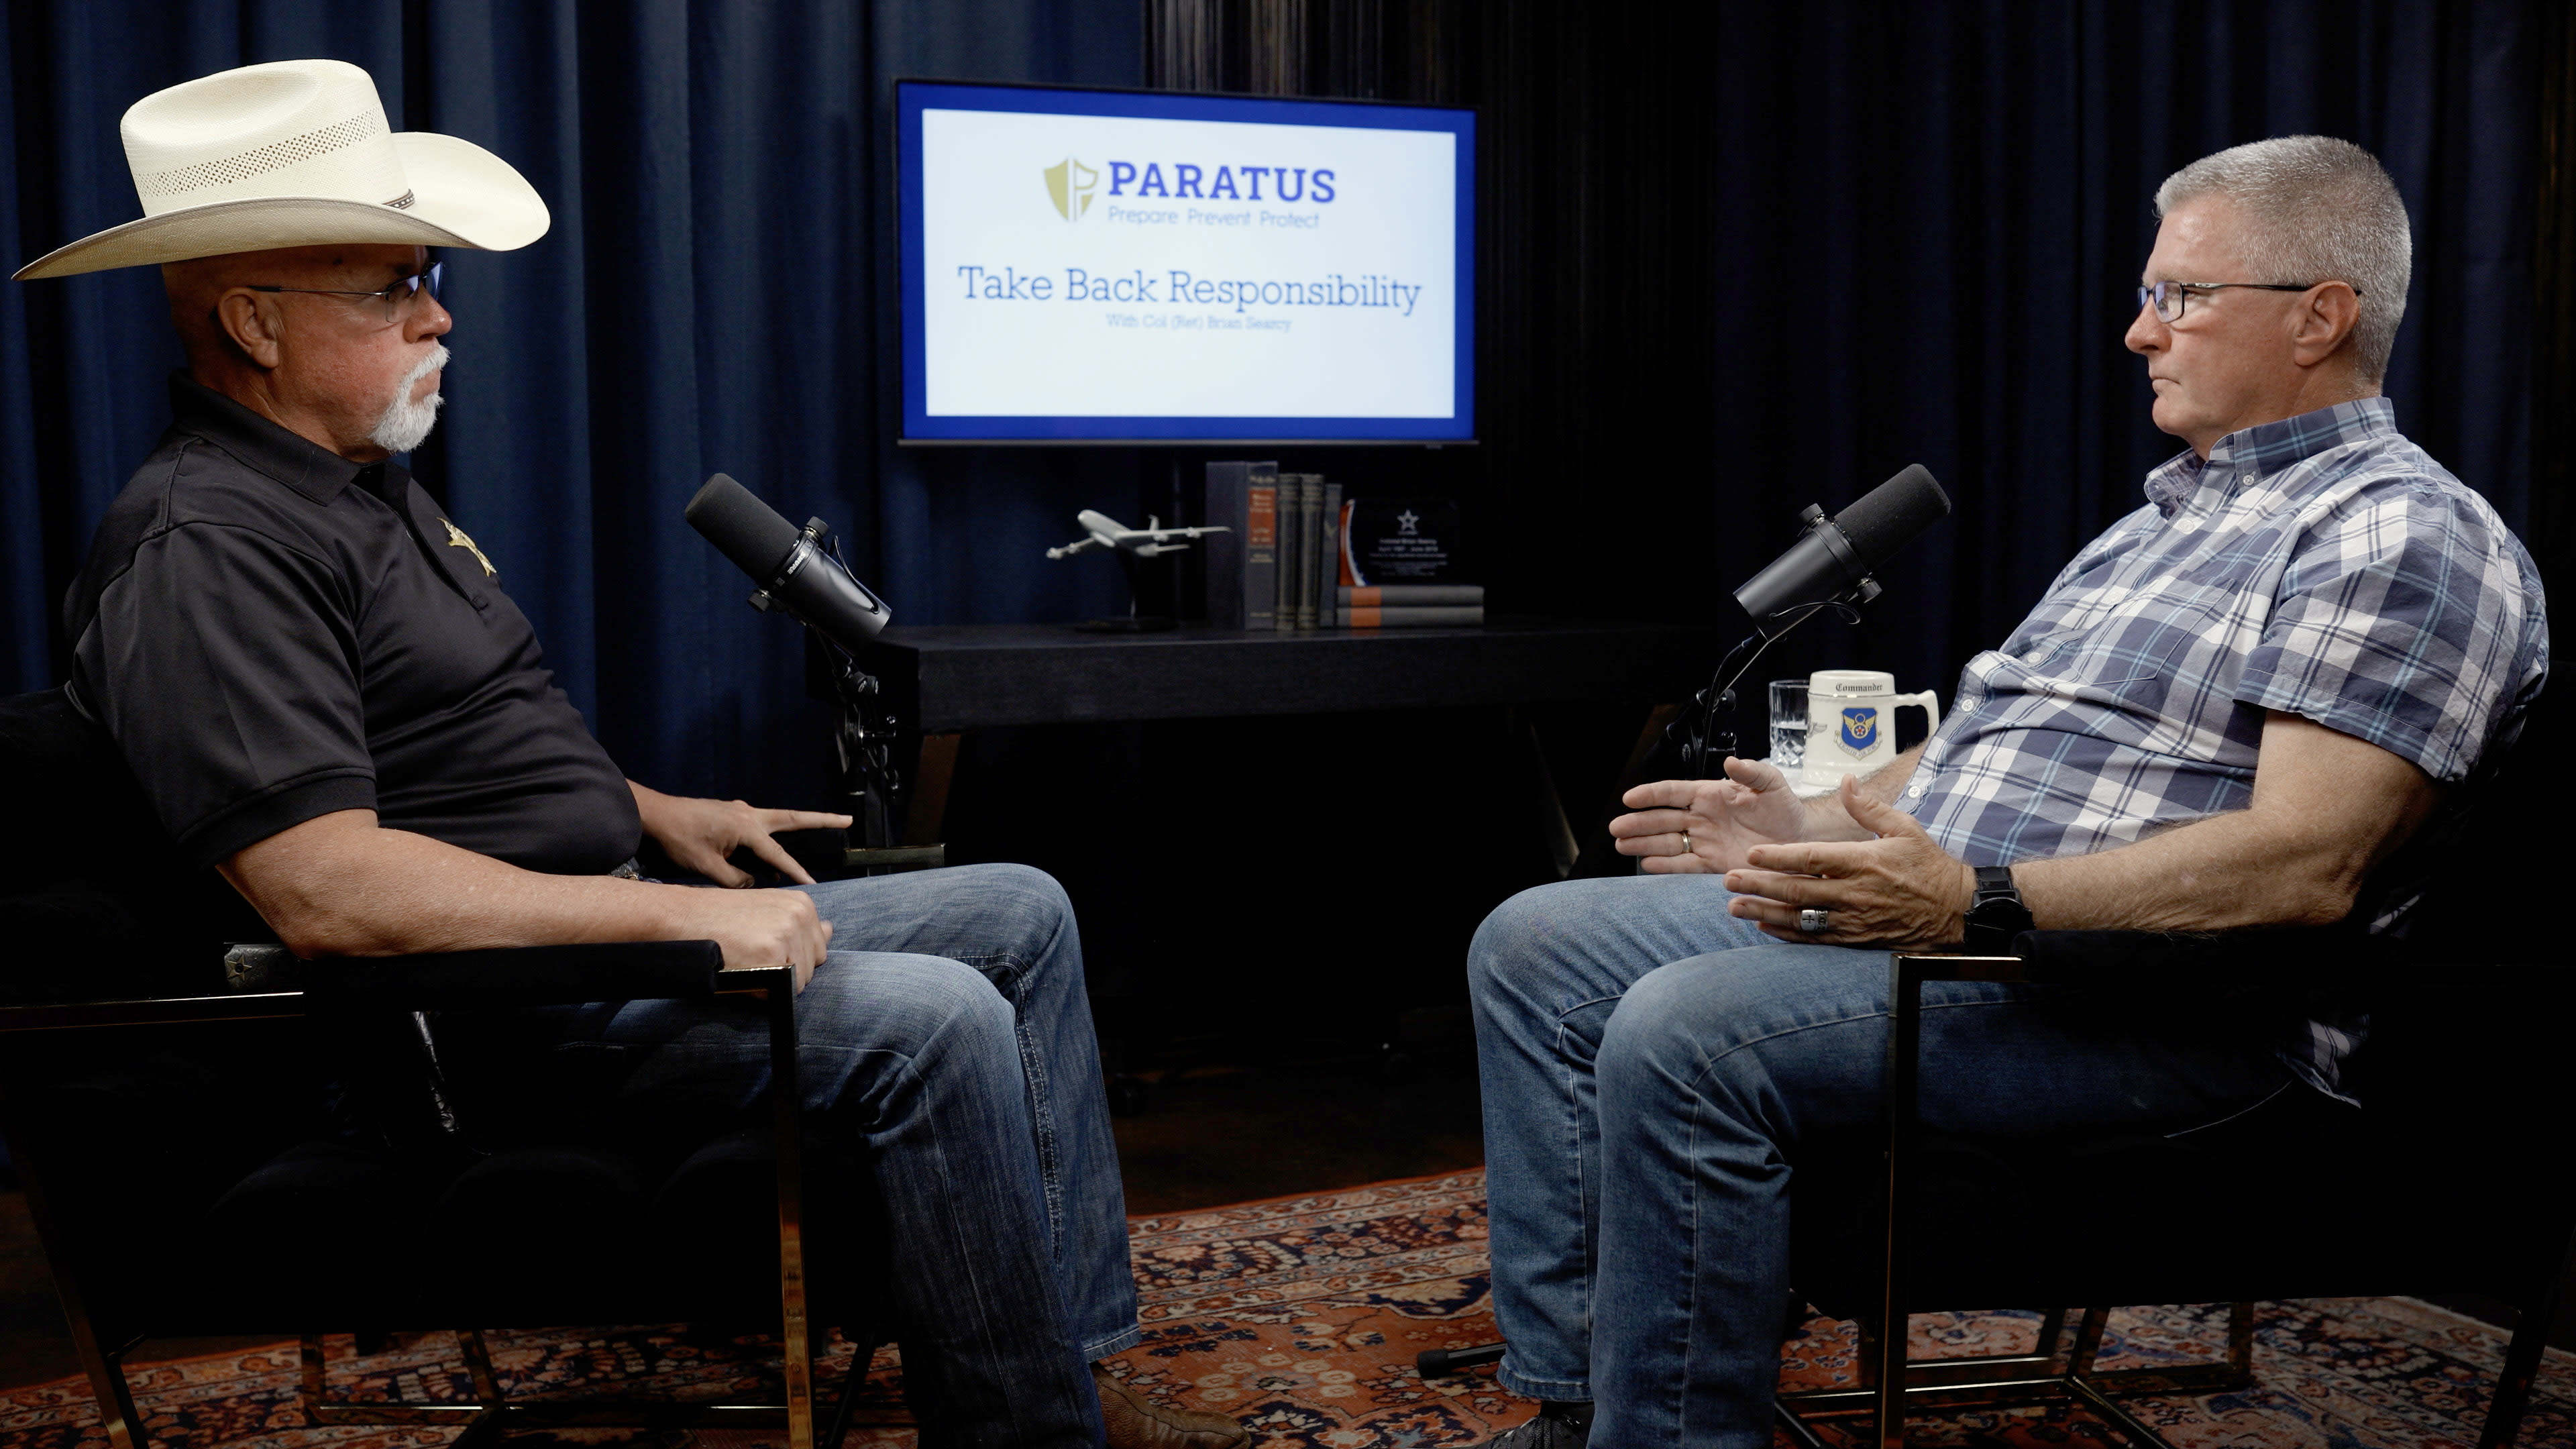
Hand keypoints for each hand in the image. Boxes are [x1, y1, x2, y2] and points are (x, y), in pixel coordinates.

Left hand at [631, 783, 850, 887]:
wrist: (653, 815)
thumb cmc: (678, 839)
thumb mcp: (706, 867)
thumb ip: (735, 879)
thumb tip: (751, 883)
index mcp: (746, 826)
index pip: (778, 856)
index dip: (795, 872)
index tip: (812, 886)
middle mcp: (748, 815)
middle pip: (794, 819)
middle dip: (822, 821)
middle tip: (847, 820)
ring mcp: (740, 812)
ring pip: (776, 824)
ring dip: (790, 838)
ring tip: (794, 869)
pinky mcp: (731, 815)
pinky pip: (757, 830)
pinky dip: (764, 845)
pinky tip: (762, 865)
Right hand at [667, 885, 832, 990]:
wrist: (684, 916)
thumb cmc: (722, 917)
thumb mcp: (768, 910)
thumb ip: (802, 923)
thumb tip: (830, 930)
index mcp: (803, 904)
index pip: (818, 949)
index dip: (792, 957)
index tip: (766, 947)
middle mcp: (800, 917)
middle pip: (812, 967)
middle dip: (786, 970)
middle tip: (753, 954)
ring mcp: (788, 935)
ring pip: (799, 982)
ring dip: (774, 981)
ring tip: (747, 960)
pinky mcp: (773, 956)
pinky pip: (781, 991)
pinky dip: (762, 990)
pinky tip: (743, 969)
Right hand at [1612, 757, 1813, 872]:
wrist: (1798, 838)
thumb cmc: (1784, 807)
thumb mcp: (1770, 782)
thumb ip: (1751, 771)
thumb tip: (1731, 761)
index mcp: (1710, 794)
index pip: (1673, 792)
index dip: (1651, 795)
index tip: (1630, 798)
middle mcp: (1701, 818)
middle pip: (1662, 819)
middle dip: (1638, 823)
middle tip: (1616, 828)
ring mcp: (1704, 841)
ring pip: (1667, 842)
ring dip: (1643, 843)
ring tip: (1622, 845)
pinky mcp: (1712, 864)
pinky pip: (1684, 865)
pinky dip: (1665, 866)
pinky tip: (1647, 864)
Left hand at [1721, 776, 1974, 944]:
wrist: (1956, 910)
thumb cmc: (1928, 867)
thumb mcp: (1904, 828)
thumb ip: (1869, 807)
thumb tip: (1848, 781)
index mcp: (1862, 861)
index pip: (1811, 859)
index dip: (1778, 857)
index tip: (1751, 854)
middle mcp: (1853, 893)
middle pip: (1796, 890)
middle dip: (1758, 886)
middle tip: (1728, 881)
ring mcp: (1853, 919)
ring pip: (1800, 918)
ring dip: (1764, 913)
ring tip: (1736, 908)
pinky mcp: (1856, 939)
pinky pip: (1815, 938)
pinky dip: (1788, 934)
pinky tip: (1765, 928)